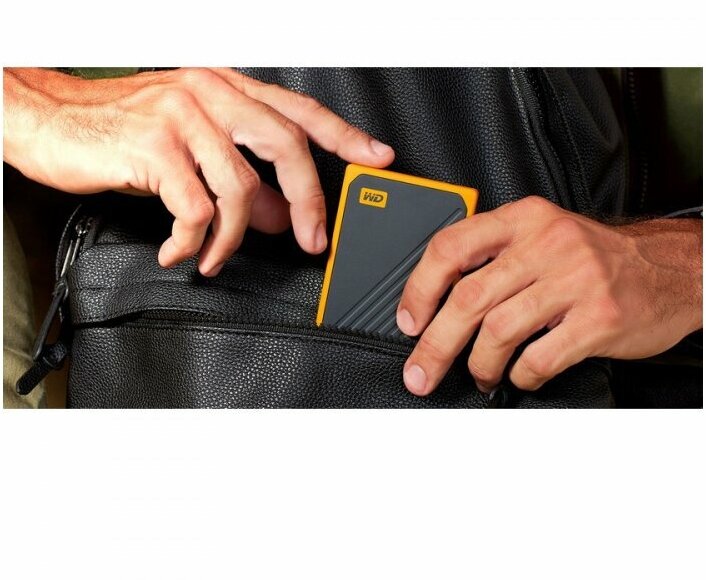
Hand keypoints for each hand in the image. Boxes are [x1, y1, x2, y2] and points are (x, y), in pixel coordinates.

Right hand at [3, 67, 394, 275]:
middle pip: (286, 144)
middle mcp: (209, 94)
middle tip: (313, 239)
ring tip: (215, 257)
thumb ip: (240, 176)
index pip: (299, 110)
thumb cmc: (120, 129)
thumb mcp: (189, 148)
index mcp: (224, 88)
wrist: (49, 118)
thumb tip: (281, 213)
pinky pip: (196, 209)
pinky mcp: (153, 148)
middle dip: (309, 199)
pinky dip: (193, 241)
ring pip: (241, 187)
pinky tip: (180, 250)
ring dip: (235, 238)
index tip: (377, 158)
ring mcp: (182, 117)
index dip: (344, 135)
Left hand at [396, 196, 702, 394]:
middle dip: (435, 344)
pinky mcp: (599, 318)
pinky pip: (539, 358)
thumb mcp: (543, 234)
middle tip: (421, 371)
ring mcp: (575, 280)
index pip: (451, 246)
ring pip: (498, 331)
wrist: (669, 268)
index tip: (408, 320)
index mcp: (523, 219)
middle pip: (468, 298)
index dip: (419, 288)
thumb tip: (436, 298)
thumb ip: (494, 255)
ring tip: (480, 374)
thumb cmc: (595, 257)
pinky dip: (520, 375)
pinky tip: (520, 375)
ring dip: (479, 364)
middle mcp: (547, 243)